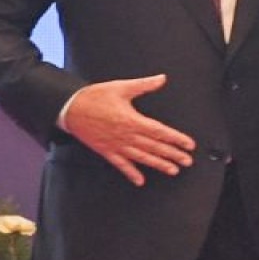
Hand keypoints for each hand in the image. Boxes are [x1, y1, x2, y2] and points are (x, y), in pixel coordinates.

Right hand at [61, 74, 195, 186]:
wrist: (70, 108)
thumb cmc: (95, 97)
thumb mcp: (121, 87)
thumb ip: (144, 85)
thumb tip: (161, 78)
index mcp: (132, 120)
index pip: (160, 132)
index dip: (176, 139)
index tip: (188, 145)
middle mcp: (126, 135)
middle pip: (154, 147)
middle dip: (173, 154)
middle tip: (187, 161)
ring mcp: (116, 145)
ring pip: (142, 158)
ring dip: (158, 164)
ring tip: (173, 170)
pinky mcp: (106, 151)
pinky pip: (121, 165)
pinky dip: (131, 173)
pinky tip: (140, 181)